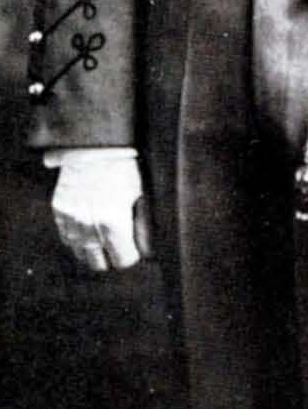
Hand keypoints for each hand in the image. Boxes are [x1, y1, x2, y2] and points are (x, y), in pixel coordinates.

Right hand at [51, 154, 151, 271]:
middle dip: (111, 255)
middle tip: (119, 241)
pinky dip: (77, 237)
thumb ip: (144, 228)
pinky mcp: (59, 211)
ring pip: (80, 254)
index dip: (131, 254)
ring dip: (93, 249)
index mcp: (113, 223)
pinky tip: (88, 225)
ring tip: (104, 233)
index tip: (134, 246)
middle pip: (99, 264)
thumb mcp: (140, 196)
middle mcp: (89, 226)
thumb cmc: (122, 168)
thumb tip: (147, 252)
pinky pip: (66, 238)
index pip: (123, 261)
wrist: (94, 145)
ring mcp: (71, 220)